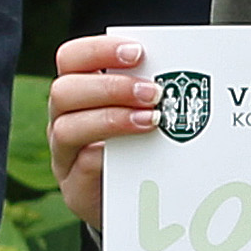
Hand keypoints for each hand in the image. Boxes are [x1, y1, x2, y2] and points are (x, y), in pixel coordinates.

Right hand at [48, 32, 159, 230]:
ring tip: (152, 120)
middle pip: (63, 91)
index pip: (72, 58)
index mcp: (79, 91)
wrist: (132, 199)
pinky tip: (139, 153)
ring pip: (66, 129)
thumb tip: (187, 68)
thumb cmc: (140, 145)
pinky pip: (82, 167)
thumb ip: (148, 90)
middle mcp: (63, 119)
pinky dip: (109, 156)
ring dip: (112, 119)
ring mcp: (65, 155)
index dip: (100, 50)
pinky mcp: (74, 188)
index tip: (138, 52)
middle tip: (153, 92)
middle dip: (111, 87)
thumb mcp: (141, 111)